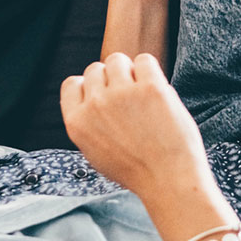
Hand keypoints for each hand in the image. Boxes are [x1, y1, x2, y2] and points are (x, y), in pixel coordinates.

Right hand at [60, 52, 208, 194]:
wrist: (168, 180)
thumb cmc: (136, 170)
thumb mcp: (95, 152)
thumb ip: (89, 123)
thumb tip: (92, 96)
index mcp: (77, 122)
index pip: (72, 84)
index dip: (89, 87)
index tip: (104, 96)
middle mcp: (95, 105)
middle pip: (96, 69)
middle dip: (111, 79)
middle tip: (129, 99)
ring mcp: (122, 93)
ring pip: (117, 60)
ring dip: (130, 72)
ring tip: (143, 94)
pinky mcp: (150, 87)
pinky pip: (144, 60)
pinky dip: (150, 71)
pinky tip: (156, 89)